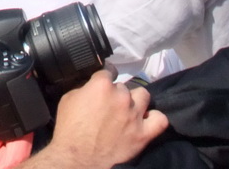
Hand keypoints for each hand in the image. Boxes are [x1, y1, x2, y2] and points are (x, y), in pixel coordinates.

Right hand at [35, 71, 167, 168]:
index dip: (105, 77)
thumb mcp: (68, 99)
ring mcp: (135, 114)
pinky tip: (145, 120)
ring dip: (135, 101)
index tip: (103, 83)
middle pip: (124, 86)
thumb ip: (84, 88)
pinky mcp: (143, 133)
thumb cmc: (69, 129)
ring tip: (128, 110)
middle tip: (109, 105)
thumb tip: (92, 86)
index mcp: (102, 85)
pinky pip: (160, 119)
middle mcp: (121, 96)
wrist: (77, 157)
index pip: (108, 70)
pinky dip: (154, 118)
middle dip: (116, 93)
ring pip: (143, 96)